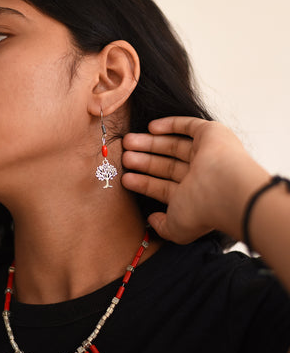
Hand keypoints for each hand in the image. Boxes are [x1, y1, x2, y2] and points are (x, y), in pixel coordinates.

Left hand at [122, 117, 268, 243]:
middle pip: (165, 165)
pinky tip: (151, 127)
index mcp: (192, 196)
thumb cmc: (201, 210)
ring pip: (173, 145)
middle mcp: (200, 175)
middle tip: (124, 157)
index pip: (163, 187)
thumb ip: (162, 226)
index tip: (125, 178)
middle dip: (143, 161)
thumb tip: (151, 220)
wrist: (227, 190)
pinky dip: (170, 125)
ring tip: (127, 142)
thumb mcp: (176, 227)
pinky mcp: (212, 134)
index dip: (143, 183)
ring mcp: (206, 154)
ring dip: (150, 144)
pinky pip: (188, 126)